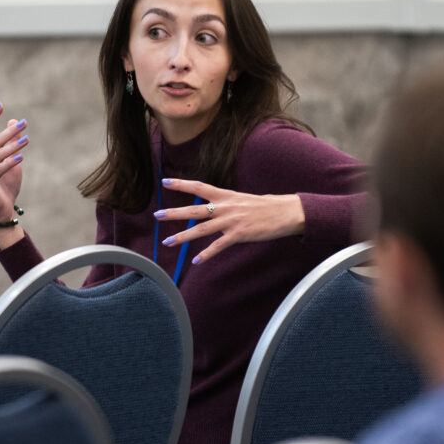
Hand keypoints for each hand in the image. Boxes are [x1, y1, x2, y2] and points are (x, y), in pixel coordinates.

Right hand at [0, 102, 28, 244]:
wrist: (3, 211)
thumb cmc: (7, 186)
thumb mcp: (13, 162)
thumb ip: (13, 144)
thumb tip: (14, 122)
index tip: (1, 105)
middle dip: (9, 132)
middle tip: (24, 123)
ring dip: (12, 147)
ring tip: (26, 139)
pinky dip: (9, 163)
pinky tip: (21, 157)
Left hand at [154, 179, 304, 263]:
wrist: (286, 212)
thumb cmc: (267, 207)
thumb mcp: (243, 200)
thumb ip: (227, 204)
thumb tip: (214, 208)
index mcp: (226, 195)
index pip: (199, 187)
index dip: (181, 184)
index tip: (164, 181)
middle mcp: (226, 207)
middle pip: (194, 210)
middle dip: (174, 214)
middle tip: (156, 215)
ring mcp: (231, 221)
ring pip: (201, 230)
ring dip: (182, 237)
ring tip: (167, 242)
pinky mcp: (239, 234)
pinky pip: (218, 246)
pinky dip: (207, 254)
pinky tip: (197, 261)